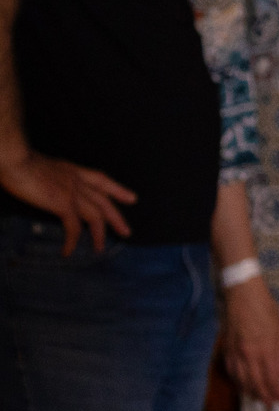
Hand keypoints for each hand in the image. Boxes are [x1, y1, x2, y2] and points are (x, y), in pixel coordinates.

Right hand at [0, 150, 133, 253]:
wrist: (15, 158)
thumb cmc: (18, 160)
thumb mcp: (40, 166)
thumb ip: (49, 177)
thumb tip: (44, 185)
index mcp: (72, 170)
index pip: (102, 180)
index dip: (118, 190)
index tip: (131, 198)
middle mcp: (77, 180)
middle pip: (104, 202)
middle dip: (116, 218)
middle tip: (126, 232)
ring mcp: (72, 192)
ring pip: (95, 217)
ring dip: (99, 235)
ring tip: (100, 249)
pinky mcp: (63, 203)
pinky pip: (73, 227)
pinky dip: (72, 241)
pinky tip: (68, 251)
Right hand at [219, 275, 278, 404]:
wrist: (243, 296)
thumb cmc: (266, 311)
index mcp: (263, 349)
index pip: (270, 378)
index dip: (276, 392)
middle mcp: (247, 354)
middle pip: (254, 382)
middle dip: (263, 396)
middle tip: (271, 405)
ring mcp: (235, 352)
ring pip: (241, 379)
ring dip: (250, 391)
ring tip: (258, 399)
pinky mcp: (226, 349)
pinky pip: (231, 371)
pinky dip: (237, 381)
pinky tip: (243, 385)